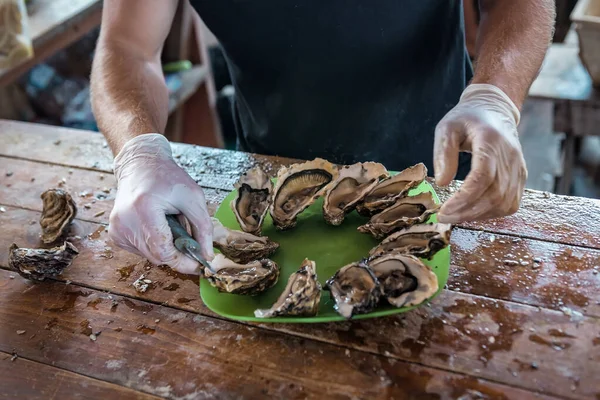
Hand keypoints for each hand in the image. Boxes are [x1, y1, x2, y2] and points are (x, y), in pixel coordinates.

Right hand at [109, 134, 213, 273]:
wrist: (140, 165)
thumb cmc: (167, 178)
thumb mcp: (193, 197)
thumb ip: (203, 228)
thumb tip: (207, 256)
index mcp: (144, 209)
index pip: (163, 250)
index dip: (183, 261)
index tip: (198, 264)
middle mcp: (125, 221)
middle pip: (157, 256)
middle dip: (177, 254)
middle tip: (189, 241)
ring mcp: (117, 228)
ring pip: (149, 256)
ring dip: (165, 247)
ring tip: (170, 225)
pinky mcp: (115, 233)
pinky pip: (140, 250)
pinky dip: (153, 244)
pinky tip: (156, 225)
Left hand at [433, 84, 526, 223]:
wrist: (495, 110)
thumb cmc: (467, 118)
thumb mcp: (447, 127)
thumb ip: (443, 153)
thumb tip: (442, 183)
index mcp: (491, 141)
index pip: (482, 177)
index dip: (463, 199)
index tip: (443, 210)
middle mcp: (510, 156)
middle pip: (494, 195)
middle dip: (467, 212)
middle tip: (444, 217)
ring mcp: (519, 168)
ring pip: (504, 203)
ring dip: (478, 216)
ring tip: (455, 216)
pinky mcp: (521, 176)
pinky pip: (510, 203)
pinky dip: (492, 213)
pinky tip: (473, 212)